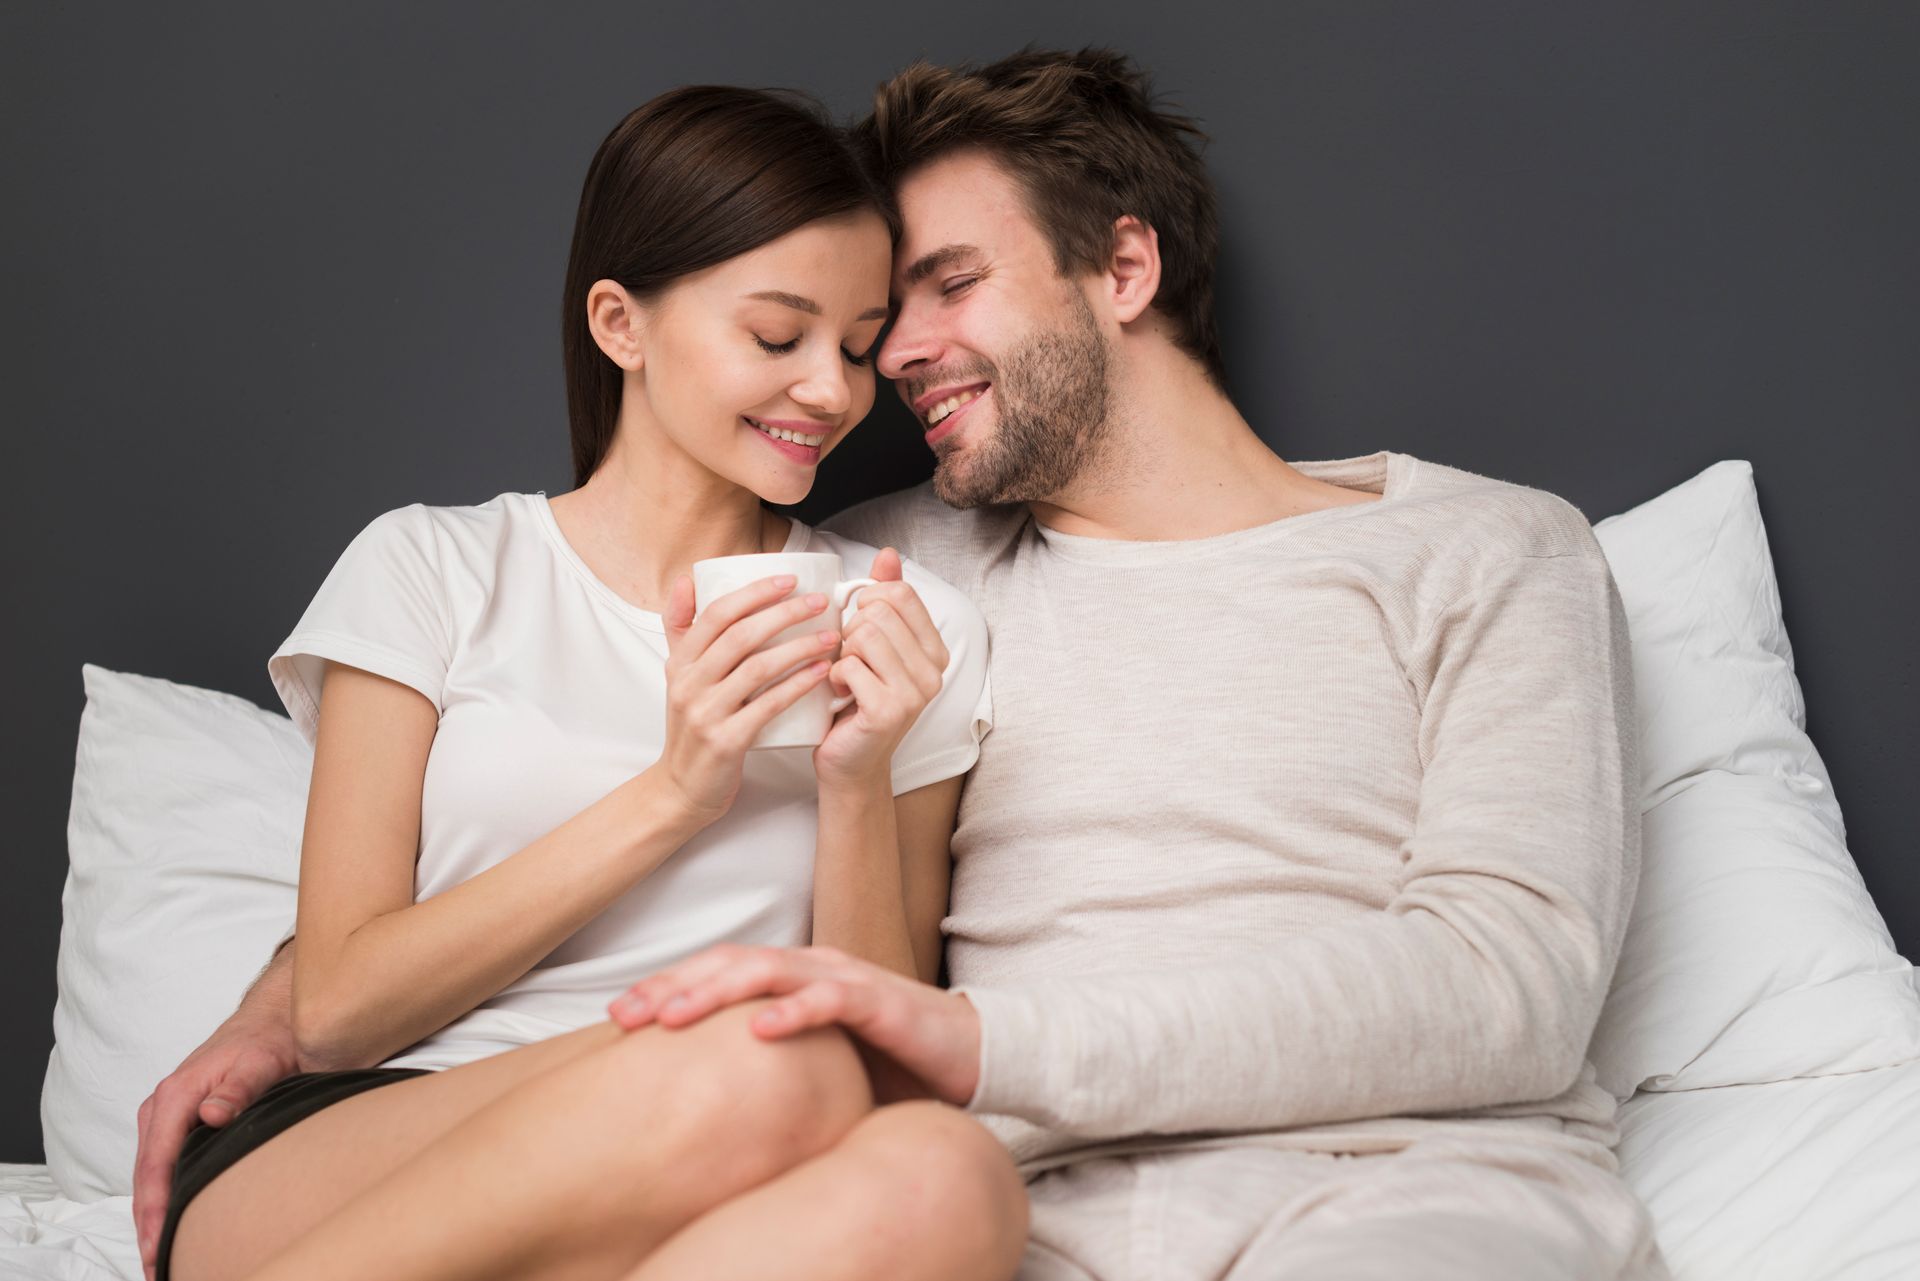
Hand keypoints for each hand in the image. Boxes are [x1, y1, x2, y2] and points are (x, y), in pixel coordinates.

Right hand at [132, 1010, 300, 1280]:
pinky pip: (165, 1170)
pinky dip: (166, 1200)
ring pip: (153, 1179)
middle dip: (148, 1227)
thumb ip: (238, 1089)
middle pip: (146, 1181)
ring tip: (164, 1259)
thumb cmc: (268, 1039)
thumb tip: (212, 1114)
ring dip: (155, 1218)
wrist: (275, 1020)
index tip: (156, 1247)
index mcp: (173, 1097)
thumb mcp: (260, 1060)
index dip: (154, 1211)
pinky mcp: (180, 1126)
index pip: (154, 1165)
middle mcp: (161, 1110)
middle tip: (159, 1269)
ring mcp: (168, 1120)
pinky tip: (176, 1224)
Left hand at [606, 943, 981, 1105]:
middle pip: (731, 961)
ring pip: (770, 970)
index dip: (668, 985)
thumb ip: (770, 1065)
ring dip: (717, 991)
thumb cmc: (892, 1061)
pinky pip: (831, 1000)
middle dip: (673, 985)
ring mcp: (847, 979)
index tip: (619, 1017)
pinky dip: (794, 1011)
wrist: (974, 1056)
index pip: (719, 968)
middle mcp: (815, 965)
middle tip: (624, 1016)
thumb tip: (702, 1099)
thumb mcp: (818, 1062)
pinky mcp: (881, 1002)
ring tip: (673, 1017)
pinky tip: (760, 1030)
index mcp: (795, 975)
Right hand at [658, 572, 839, 819]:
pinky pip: (768, 706)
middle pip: (741, 635)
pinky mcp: (726, 741)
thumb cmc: (692, 727)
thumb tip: (688, 580)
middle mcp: (688, 683)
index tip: (790, 579)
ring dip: (799, 647)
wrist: (682, 788)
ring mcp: (706, 713)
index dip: (754, 593)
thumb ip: (682, 629)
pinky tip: (822, 672)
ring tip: (831, 635)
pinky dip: (797, 685)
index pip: (716, 613)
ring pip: (758, 667)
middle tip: (820, 601)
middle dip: (784, 613)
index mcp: (680, 662)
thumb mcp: (678, 675)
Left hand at [813, 548, 949, 789]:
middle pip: (878, 612)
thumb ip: (885, 599)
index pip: (900, 593)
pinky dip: (833, 677)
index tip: (858, 625)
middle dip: (850, 631)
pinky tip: (839, 695)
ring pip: (863, 634)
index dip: (866, 601)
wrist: (849, 761)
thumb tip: (888, 554)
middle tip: (850, 660)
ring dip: (841, 654)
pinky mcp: (889, 710)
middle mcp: (934, 671)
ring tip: (845, 677)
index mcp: (935, 649)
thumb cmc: (857, 700)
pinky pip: (848, 665)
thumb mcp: (873, 644)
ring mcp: (916, 692)